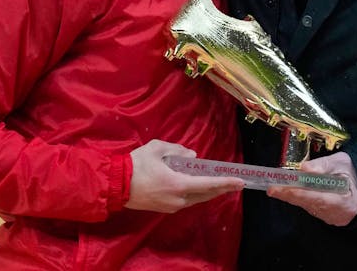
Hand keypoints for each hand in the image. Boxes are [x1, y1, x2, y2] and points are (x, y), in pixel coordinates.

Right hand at [126, 140, 243, 213]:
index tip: (240, 182)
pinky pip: (187, 201)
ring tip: (220, 184)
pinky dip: (196, 194)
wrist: (115, 185)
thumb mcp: (157, 149)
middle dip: (221, 189)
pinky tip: (199, 187)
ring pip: (196, 199)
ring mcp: (172, 206)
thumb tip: (193, 157)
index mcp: (178, 184)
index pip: (208, 185)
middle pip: (206, 195)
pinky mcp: (165, 208)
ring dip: (208, 192)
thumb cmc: (136, 165)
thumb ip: (177, 150)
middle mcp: (179, 199)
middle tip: (235, 183)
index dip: (226, 183)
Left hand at [266, 152, 356, 225]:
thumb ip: (323, 165)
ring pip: (306, 206)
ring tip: (276, 187)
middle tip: (272, 188)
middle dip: (288, 195)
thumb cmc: (350, 172)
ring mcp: (330, 218)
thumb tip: (304, 169)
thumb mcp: (341, 162)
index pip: (318, 198)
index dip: (298, 193)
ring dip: (291, 196)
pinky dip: (298, 198)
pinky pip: (309, 206)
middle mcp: (336, 214)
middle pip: (308, 204)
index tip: (282, 189)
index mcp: (345, 202)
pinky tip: (288, 191)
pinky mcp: (324, 216)